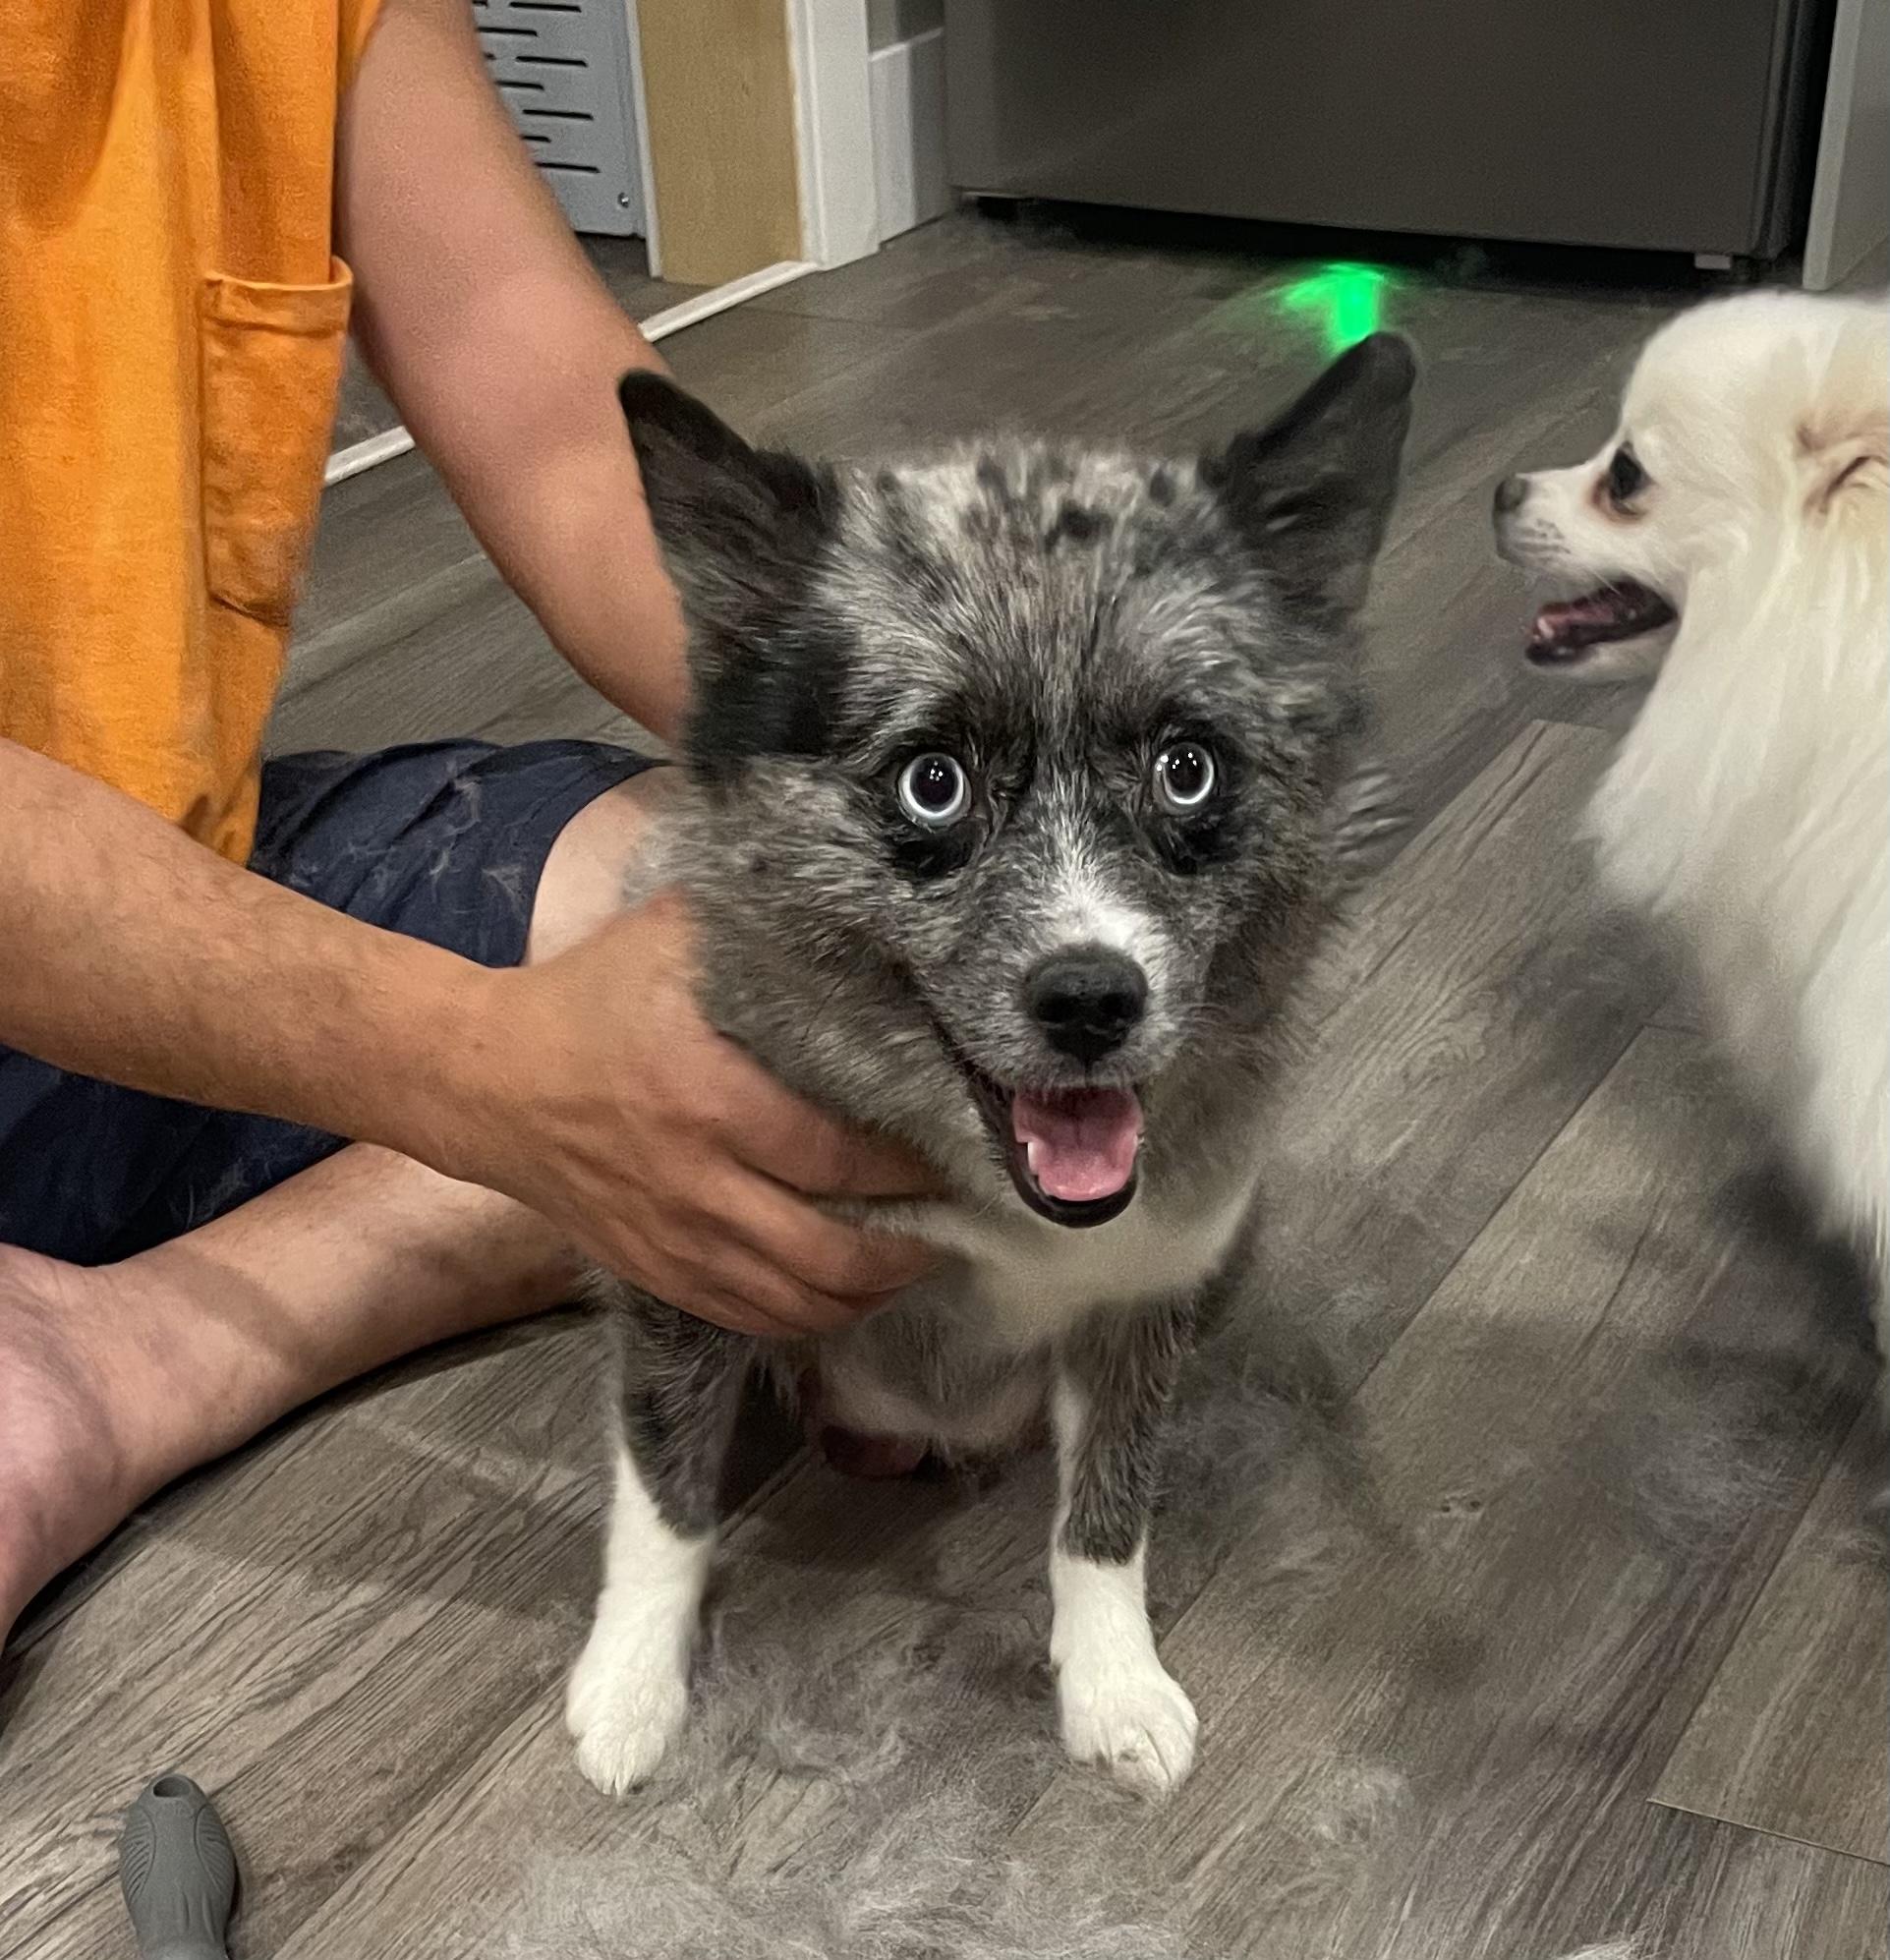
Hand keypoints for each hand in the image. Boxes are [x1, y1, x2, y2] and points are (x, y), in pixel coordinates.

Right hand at [436, 890, 940, 1335]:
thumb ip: (762, 935)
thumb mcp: (671, 940)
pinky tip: (842, 1292)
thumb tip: (854, 915)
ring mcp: (676, 1239)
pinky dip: (808, 1318)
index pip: (841, 1155)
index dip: (913, 1165)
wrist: (486, 1082)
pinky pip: (750, 1320)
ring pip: (796, 1302)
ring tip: (912, 1262)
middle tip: (952, 1222)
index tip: (960, 1150)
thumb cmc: (587, 1000)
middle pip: (831, 1252)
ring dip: (868, 1292)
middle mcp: (699, 1181)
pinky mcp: (656, 1272)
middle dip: (909, 1247)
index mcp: (711, 1097)